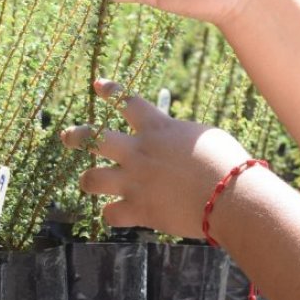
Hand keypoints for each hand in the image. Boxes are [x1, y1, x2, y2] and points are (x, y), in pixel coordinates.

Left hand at [61, 79, 253, 238]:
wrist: (231, 197)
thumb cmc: (227, 162)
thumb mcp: (204, 136)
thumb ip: (179, 136)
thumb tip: (170, 138)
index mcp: (157, 128)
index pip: (126, 101)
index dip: (110, 90)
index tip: (99, 85)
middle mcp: (139, 152)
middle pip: (93, 138)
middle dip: (76, 136)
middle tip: (68, 136)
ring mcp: (134, 182)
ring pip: (90, 179)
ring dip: (90, 179)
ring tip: (91, 180)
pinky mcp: (138, 210)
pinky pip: (110, 214)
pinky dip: (114, 214)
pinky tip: (119, 213)